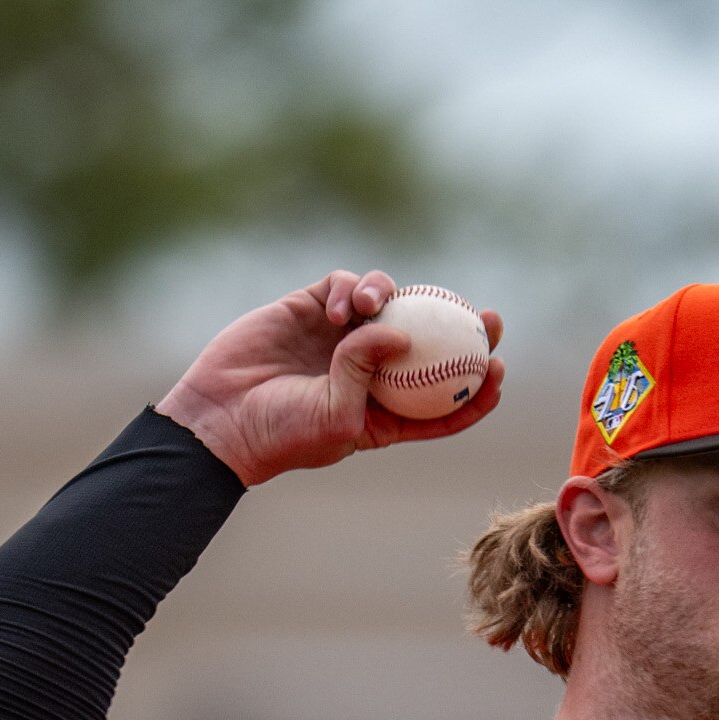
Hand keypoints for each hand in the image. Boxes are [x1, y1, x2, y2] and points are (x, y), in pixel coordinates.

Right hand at [155, 270, 506, 486]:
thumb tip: (401, 331)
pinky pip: (348, 287)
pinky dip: (355, 289)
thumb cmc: (284, 432)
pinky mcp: (313, 308)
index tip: (498, 368)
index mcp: (388, 410)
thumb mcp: (338, 417)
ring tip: (376, 307)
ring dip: (396, 298)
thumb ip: (369, 373)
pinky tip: (346, 306)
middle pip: (432, 342)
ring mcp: (343, 336)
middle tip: (490, 318)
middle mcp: (372, 369)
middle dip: (466, 328)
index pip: (445, 397)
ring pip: (392, 305)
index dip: (478, 384)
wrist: (221, 416)